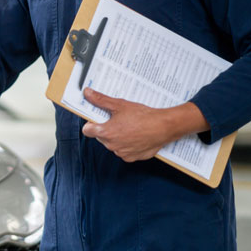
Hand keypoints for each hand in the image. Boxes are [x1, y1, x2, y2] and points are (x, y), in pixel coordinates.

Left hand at [81, 89, 208, 161]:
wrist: (163, 127)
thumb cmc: (142, 116)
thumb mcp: (119, 105)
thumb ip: (100, 100)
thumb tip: (87, 93)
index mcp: (106, 132)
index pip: (87, 130)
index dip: (91, 123)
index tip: (96, 118)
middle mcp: (112, 145)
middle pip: (100, 136)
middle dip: (106, 128)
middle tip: (117, 118)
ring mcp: (122, 153)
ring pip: (112, 143)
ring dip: (116, 136)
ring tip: (128, 126)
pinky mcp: (131, 157)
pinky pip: (124, 150)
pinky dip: (126, 144)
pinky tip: (135, 135)